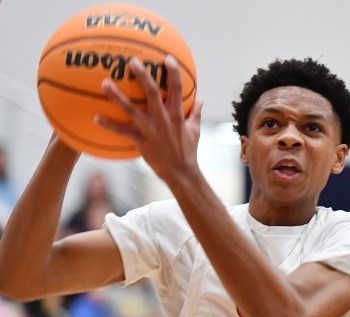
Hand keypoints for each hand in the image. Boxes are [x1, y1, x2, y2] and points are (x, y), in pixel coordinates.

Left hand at [95, 55, 202, 184]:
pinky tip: (95, 117)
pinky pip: (122, 132)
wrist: (181, 173)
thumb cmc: (188, 151)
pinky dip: (109, 125)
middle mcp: (164, 120)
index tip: (168, 58)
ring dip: (117, 96)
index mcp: (177, 115)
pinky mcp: (141, 142)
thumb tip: (201, 99)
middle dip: (143, 76)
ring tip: (104, 83)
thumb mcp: (195, 131)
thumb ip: (196, 113)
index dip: (173, 73)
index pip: (177, 90)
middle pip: (153, 94)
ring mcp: (151, 131)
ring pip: (132, 110)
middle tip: (132, 61)